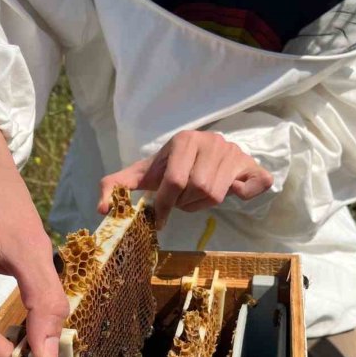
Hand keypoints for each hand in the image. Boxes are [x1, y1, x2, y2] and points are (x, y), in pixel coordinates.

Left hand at [98, 130, 272, 228]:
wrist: (205, 152)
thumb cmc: (171, 166)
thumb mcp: (145, 172)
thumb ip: (117, 185)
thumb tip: (102, 209)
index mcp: (185, 139)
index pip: (175, 181)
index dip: (166, 204)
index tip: (161, 217)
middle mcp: (212, 141)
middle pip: (198, 189)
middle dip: (186, 203)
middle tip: (183, 200)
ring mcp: (235, 152)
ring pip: (218, 194)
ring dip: (204, 204)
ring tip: (198, 196)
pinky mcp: (252, 165)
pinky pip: (253, 187)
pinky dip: (242, 195)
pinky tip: (231, 190)